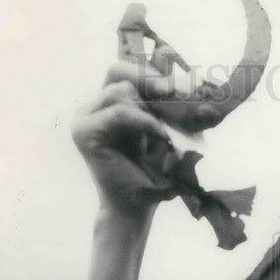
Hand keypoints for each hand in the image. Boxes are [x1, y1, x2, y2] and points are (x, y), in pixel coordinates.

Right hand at [75, 63, 180, 279]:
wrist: (136, 210)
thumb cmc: (153, 176)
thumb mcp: (166, 135)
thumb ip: (170, 109)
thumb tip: (195, 82)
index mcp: (109, 104)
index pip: (126, 71)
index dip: (152, 72)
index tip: (181, 84)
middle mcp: (92, 107)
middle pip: (118, 70)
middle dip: (149, 78)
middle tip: (175, 91)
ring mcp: (85, 118)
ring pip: (121, 90)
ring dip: (149, 108)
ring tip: (164, 131)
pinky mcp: (84, 132)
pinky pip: (118, 112)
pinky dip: (143, 121)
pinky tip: (160, 134)